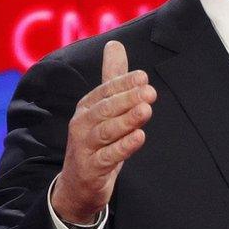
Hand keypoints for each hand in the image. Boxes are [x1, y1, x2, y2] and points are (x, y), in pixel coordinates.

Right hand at [51, 40, 154, 225]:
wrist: (78, 185)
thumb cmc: (96, 141)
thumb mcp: (104, 108)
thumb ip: (112, 78)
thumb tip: (115, 43)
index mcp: (87, 107)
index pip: (105, 91)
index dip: (123, 83)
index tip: (143, 76)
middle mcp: (82, 124)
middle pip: (106, 109)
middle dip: (127, 99)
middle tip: (150, 91)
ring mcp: (84, 147)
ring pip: (106, 131)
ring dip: (127, 120)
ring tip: (146, 110)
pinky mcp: (91, 168)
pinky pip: (108, 156)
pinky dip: (124, 147)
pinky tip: (139, 138)